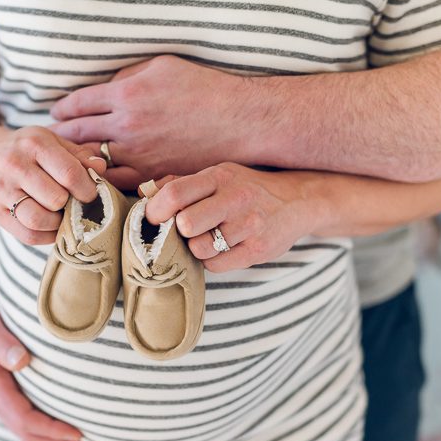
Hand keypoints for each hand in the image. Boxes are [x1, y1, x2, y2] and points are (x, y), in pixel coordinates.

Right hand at [0, 126, 106, 244]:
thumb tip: (100, 169)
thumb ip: (79, 155)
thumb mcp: (51, 142)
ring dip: (58, 222)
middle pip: (56, 199)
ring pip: (40, 219)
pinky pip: (28, 236)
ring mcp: (2, 190)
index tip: (91, 194)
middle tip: (74, 203)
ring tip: (62, 215)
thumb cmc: (26, 150)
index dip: (87, 189)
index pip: (69, 173)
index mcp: (34, 143)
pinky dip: (46, 236)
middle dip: (71, 204)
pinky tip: (51, 226)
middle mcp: (15, 164)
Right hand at [0, 289, 92, 440]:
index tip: (79, 433)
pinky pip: (22, 417)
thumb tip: (22, 361)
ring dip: (53, 438)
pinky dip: (43, 426)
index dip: (52, 430)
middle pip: (27, 433)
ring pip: (24, 428)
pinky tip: (60, 423)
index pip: (24, 419)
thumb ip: (0, 340)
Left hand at [50, 56, 252, 189]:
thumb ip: (128, 75)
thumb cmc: (204, 89)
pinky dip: (100, 180)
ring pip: (92, 161)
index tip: (56, 113)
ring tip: (65, 163)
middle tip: (50, 140)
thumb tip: (106, 88)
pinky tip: (93, 180)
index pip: (79, 102)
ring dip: (75, 162)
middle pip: (78, 132)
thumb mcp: (163, 67)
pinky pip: (115, 181)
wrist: (238, 122)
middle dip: (60, 136)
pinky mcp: (151, 175)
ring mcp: (138, 153)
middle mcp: (127, 124)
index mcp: (127, 92)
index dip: (63, 108)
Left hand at [145, 163, 327, 272]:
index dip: (155, 211)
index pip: (175, 194)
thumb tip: (144, 193)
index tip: (153, 219)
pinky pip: (216, 264)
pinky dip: (212, 260)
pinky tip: (223, 248)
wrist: (296, 202)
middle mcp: (236, 198)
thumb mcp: (217, 176)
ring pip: (199, 248)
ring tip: (208, 238)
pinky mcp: (258, 250)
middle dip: (178, 231)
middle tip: (184, 230)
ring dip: (196, 248)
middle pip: (185, 224)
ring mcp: (249, 225)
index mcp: (219, 176)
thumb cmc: (245, 190)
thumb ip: (180, 183)